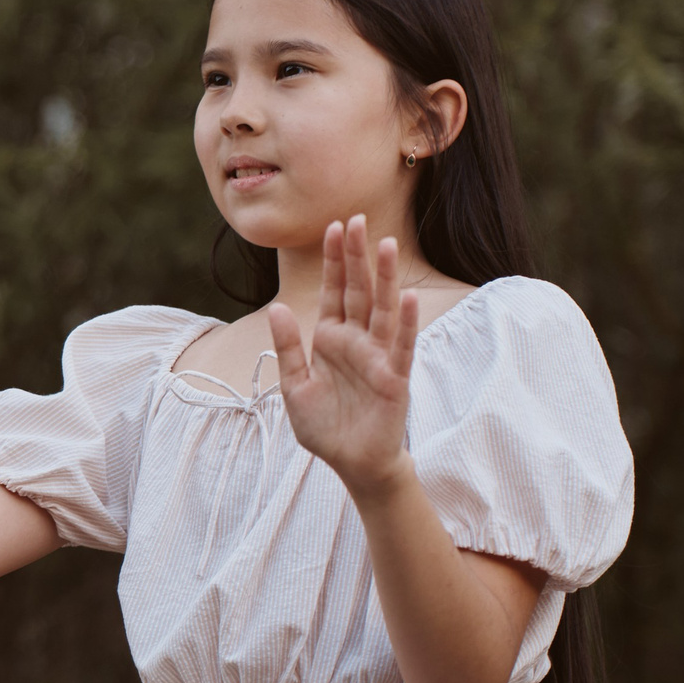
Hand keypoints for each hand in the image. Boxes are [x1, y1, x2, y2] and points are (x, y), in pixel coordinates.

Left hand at [267, 216, 418, 496]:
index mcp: (331, 339)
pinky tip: (406, 297)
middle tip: (357, 219)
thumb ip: (288, 348)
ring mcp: (378, 357)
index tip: (335, 226)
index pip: (334, 291)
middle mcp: (357, 342)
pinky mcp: (394, 379)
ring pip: (382, 310)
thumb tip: (277, 308)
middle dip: (357, 256)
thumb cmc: (326, 427)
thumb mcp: (294, 386)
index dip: (335, 261)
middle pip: (358, 291)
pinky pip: (400, 346)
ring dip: (385, 278)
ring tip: (387, 244)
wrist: (352, 463)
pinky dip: (403, 322)